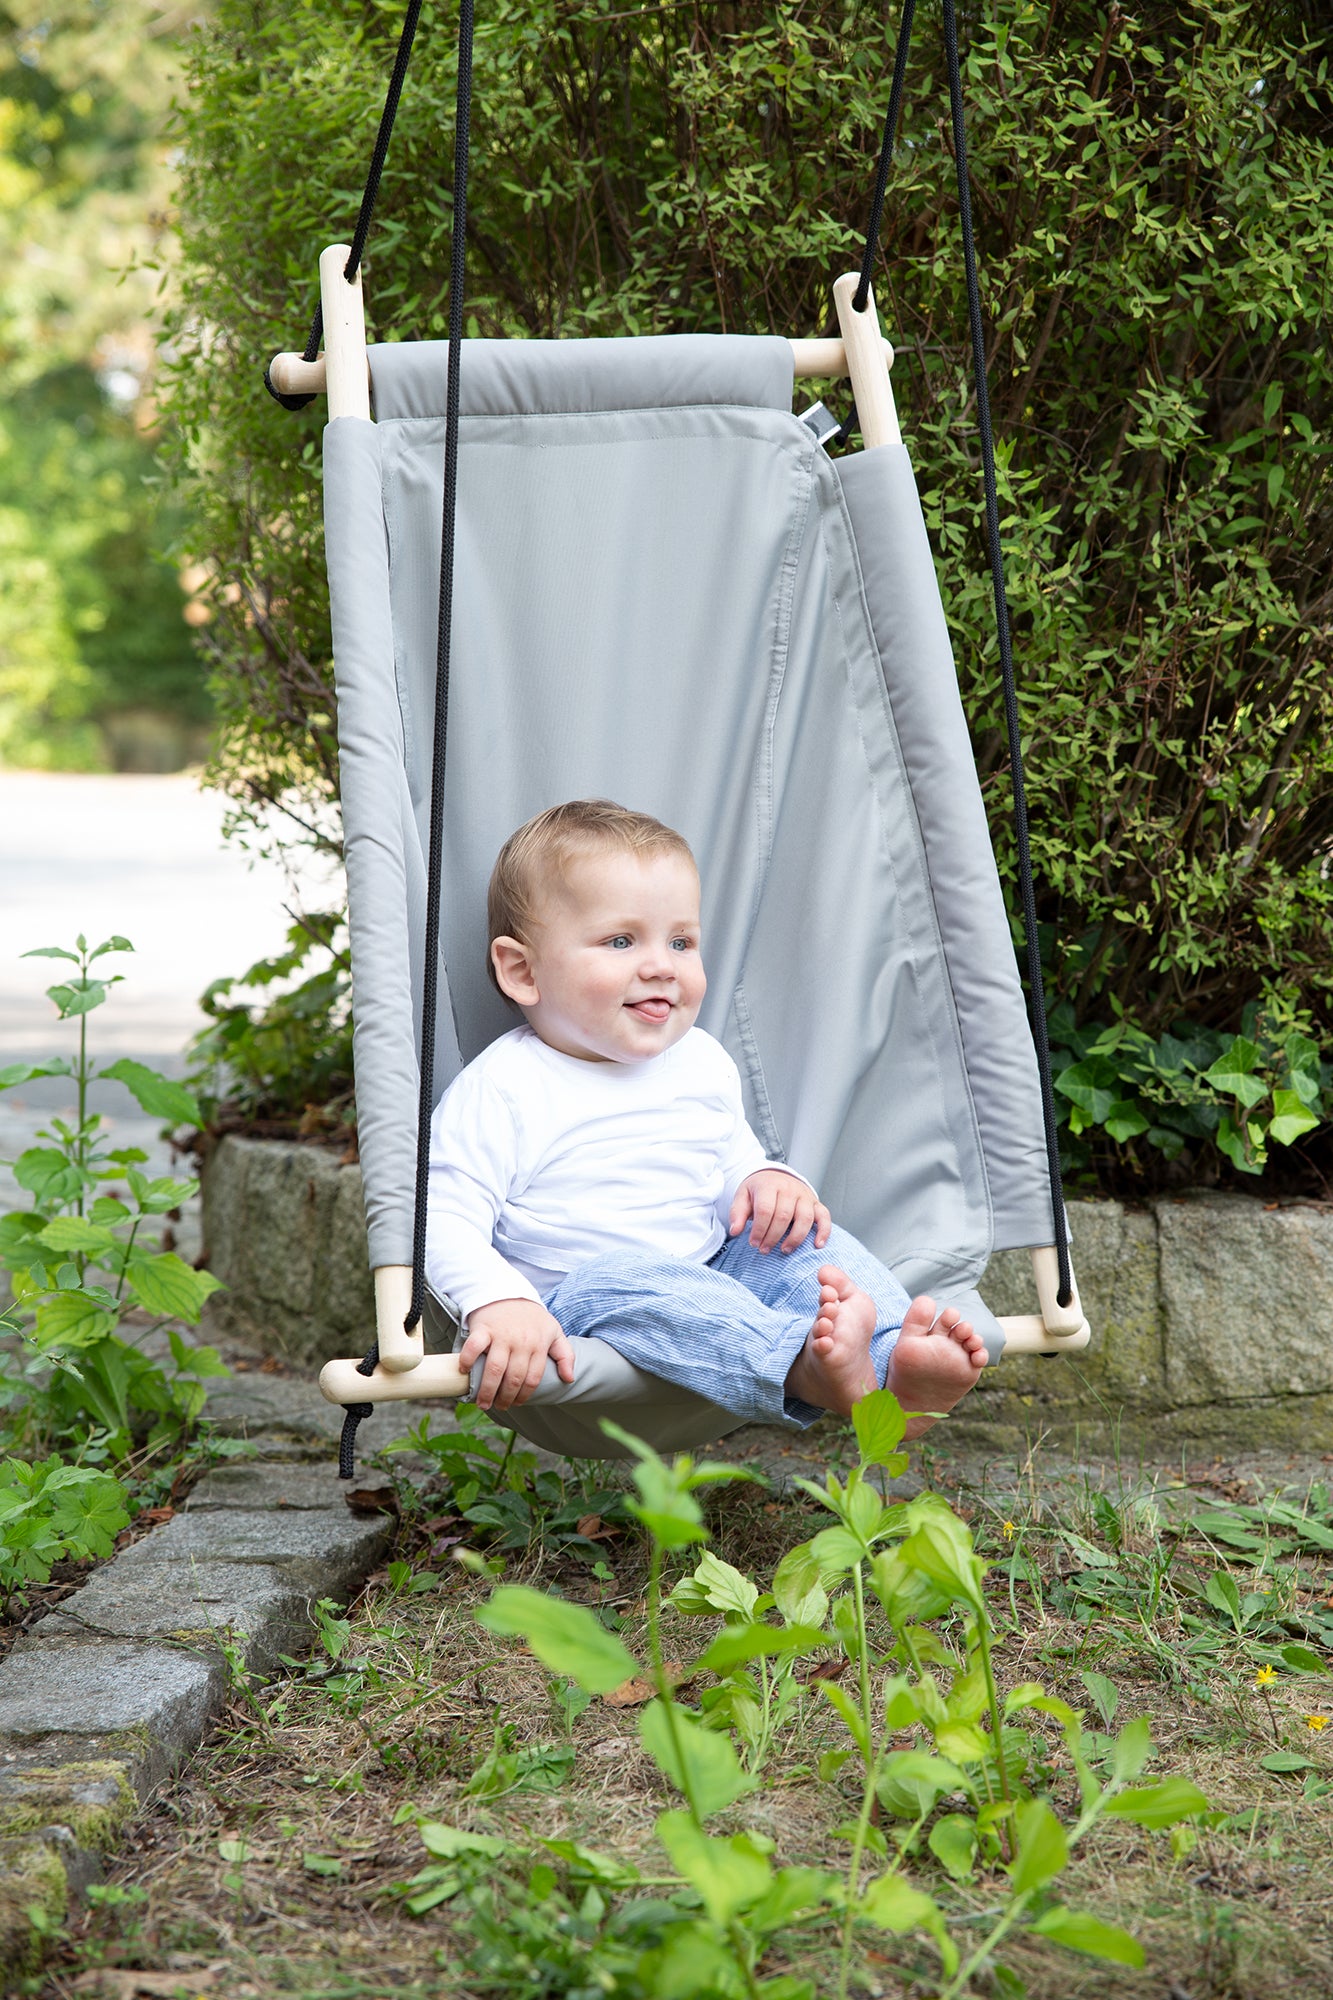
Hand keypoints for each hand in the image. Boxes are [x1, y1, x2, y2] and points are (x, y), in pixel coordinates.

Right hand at [458, 1297, 575, 1411]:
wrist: (507, 1290)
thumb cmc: (531, 1316)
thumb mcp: (554, 1331)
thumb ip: (565, 1354)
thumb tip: (569, 1378)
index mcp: (539, 1344)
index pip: (532, 1379)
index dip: (524, 1395)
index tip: (517, 1403)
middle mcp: (521, 1342)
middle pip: (513, 1378)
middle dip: (505, 1398)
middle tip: (499, 1406)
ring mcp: (501, 1335)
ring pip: (494, 1369)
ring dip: (487, 1390)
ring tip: (483, 1403)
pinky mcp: (483, 1328)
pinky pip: (474, 1347)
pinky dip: (468, 1361)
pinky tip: (465, 1371)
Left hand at [728, 1170, 830, 1253]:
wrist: (774, 1176)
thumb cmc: (758, 1190)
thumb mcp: (743, 1196)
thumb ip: (738, 1213)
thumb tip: (735, 1231)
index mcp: (769, 1185)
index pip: (765, 1210)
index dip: (759, 1230)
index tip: (753, 1243)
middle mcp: (789, 1188)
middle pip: (783, 1216)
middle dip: (773, 1237)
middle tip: (764, 1249)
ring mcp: (804, 1195)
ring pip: (805, 1218)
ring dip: (795, 1238)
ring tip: (784, 1250)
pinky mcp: (816, 1202)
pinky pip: (824, 1216)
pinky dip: (824, 1231)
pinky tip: (818, 1245)